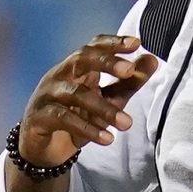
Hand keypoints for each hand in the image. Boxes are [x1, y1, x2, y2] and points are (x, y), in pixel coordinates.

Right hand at [18, 35, 158, 166]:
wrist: (44, 149)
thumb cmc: (78, 116)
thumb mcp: (109, 99)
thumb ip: (129, 81)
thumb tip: (153, 59)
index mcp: (78, 67)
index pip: (94, 46)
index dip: (113, 42)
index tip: (137, 43)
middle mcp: (61, 74)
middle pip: (82, 58)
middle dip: (106, 62)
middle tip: (129, 70)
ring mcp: (47, 94)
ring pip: (76, 93)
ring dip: (104, 109)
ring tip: (128, 124)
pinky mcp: (39, 117)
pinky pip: (64, 119)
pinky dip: (87, 129)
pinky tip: (107, 139)